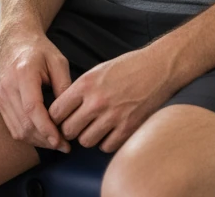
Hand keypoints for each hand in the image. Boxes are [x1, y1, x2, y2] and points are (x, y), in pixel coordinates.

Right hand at [0, 26, 73, 152]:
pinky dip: (29, 137)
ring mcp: (2, 96)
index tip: (61, 141)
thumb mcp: (58, 61)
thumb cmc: (40, 49)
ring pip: (18, 130)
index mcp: (23, 73)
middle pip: (25, 124)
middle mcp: (8, 86)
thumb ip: (64, 85)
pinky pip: (13, 128)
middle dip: (46, 140)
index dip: (46, 128)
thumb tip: (71, 113)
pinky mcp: (0, 103)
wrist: (15, 40)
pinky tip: (43, 137)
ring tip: (56, 143)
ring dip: (38, 142)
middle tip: (65, 146)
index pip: (32, 108)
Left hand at [48, 46, 174, 153]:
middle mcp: (97, 101)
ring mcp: (113, 116)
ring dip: (88, 136)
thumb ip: (81, 89)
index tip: (61, 118)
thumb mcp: (98, 70)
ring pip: (86, 141)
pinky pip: (106, 146)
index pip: (57, 110)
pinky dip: (106, 142)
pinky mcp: (128, 128)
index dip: (56, 117)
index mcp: (86, 84)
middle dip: (70, 129)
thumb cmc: (127, 67)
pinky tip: (110, 131)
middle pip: (69, 129)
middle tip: (77, 125)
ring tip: (95, 127)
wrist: (158, 68)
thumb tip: (65, 108)